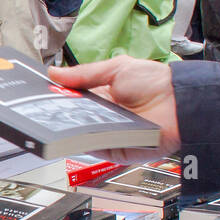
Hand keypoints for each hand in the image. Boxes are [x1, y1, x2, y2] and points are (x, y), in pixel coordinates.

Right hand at [47, 55, 180, 162]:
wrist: (179, 103)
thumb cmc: (156, 83)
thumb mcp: (116, 69)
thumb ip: (84, 73)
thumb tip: (55, 73)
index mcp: (102, 97)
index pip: (72, 100)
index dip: (56, 97)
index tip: (40, 94)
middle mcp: (104, 117)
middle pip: (72, 119)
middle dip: (57, 114)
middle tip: (42, 108)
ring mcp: (109, 134)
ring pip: (80, 134)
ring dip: (68, 128)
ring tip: (55, 119)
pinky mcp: (115, 151)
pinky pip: (94, 148)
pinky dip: (84, 141)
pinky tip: (76, 132)